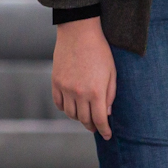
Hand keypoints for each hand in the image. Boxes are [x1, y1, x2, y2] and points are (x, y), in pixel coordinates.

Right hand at [53, 17, 116, 139]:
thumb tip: (107, 113)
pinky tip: (72, 107)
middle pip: (84, 119)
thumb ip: (110, 95)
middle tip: (96, 128)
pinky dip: (65, 108)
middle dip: (92, 126)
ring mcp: (65, 88)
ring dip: (78, 118)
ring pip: (70, 114)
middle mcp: (79, 93)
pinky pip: (59, 103)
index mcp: (96, 92)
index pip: (100, 120)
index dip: (104, 130)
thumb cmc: (100, 51)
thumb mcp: (112, 73)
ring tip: (85, 116)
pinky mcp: (55, 82)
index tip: (107, 136)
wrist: (79, 32)